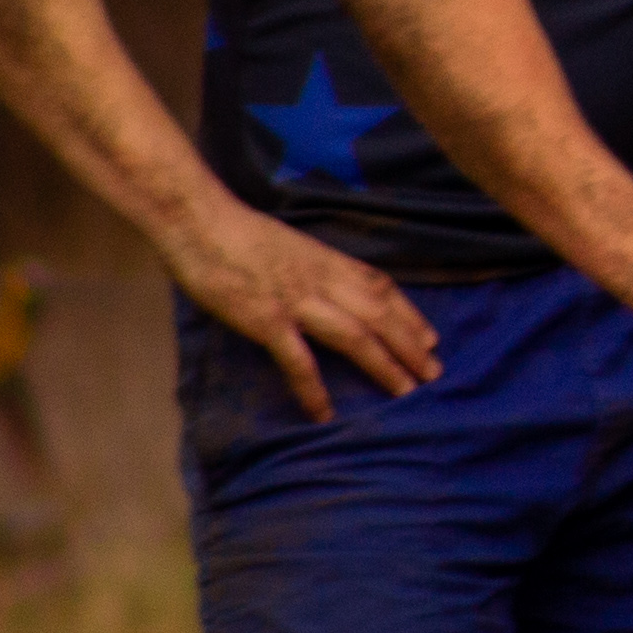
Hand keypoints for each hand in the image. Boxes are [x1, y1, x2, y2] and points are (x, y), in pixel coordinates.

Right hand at [165, 197, 440, 420]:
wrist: (198, 220)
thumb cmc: (235, 231)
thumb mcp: (288, 244)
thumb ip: (311, 266)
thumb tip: (326, 287)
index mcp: (326, 259)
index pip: (381, 286)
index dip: (409, 314)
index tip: (430, 337)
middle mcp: (321, 279)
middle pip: (379, 314)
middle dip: (410, 344)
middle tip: (435, 371)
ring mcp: (296, 301)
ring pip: (355, 336)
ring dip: (384, 364)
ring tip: (406, 391)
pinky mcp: (266, 320)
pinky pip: (298, 360)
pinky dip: (314, 388)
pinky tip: (325, 413)